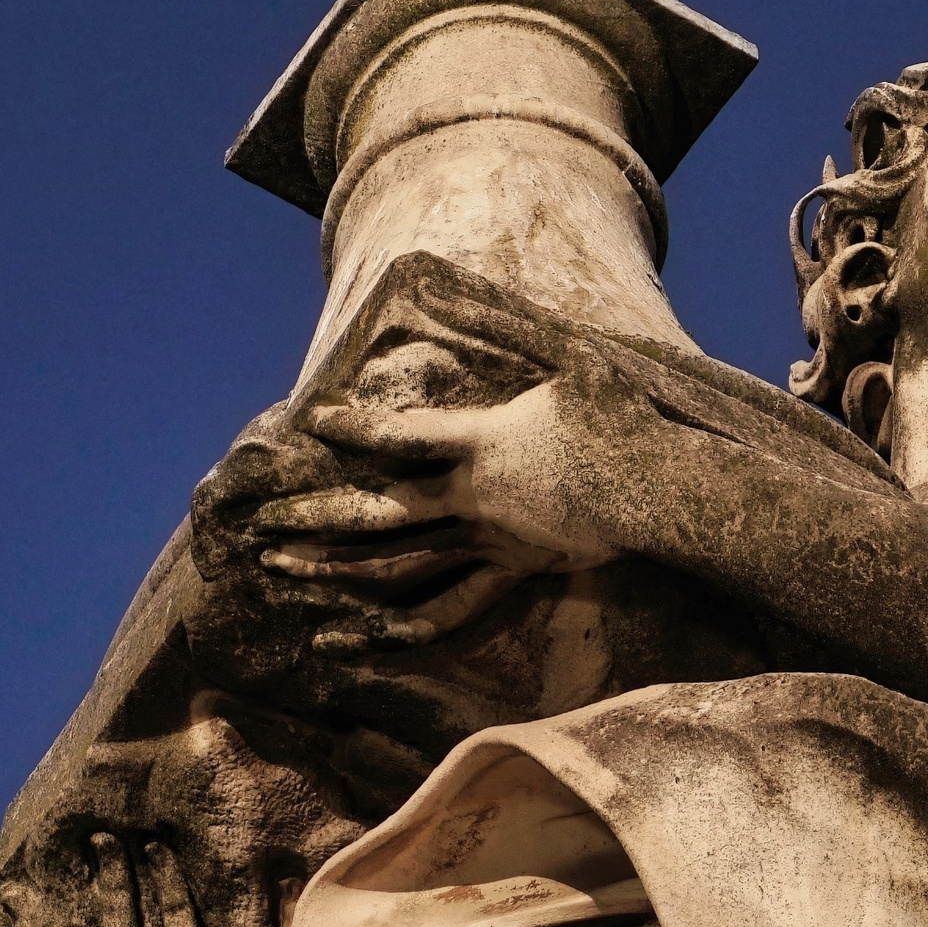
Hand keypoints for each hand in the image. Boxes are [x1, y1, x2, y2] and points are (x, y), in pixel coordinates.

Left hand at [297, 291, 671, 607]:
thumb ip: (501, 324)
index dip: (353, 427)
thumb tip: (440, 286)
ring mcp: (491, 542)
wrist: (667, 490)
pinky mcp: (514, 573)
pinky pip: (449, 611)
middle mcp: (474, 499)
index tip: (313, 425)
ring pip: (400, 564)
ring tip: (281, 573)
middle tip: (259, 526)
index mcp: (482, 444)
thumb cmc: (621, 418)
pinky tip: (355, 640)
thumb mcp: (569, 353)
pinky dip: (398, 630)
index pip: (401, 434)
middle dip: (312, 516)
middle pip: (379, 510)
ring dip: (335, 571)